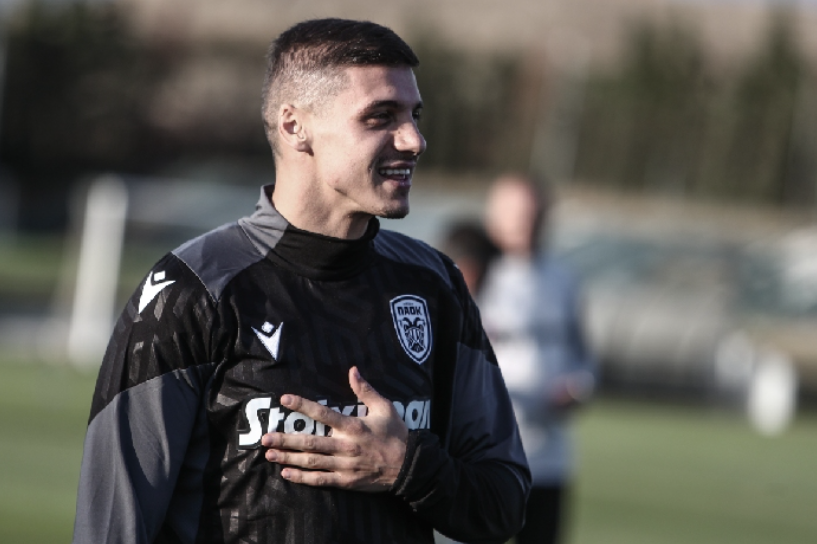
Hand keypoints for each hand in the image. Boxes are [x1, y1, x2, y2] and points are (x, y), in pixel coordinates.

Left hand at [261, 366, 408, 491]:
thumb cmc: (396, 434)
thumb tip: (352, 370)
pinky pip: (320, 480)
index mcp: (353, 426)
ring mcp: (344, 465)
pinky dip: (302, 478)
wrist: (409, 467)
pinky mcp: (346, 481)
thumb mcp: (384, 408)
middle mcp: (345, 446)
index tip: (284, 399)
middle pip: (309, 442)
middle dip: (285, 440)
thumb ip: (365, 390)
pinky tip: (286, 474)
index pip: (323, 413)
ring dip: (288, 459)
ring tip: (269, 455)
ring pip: (311, 462)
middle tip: (265, 438)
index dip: (303, 405)